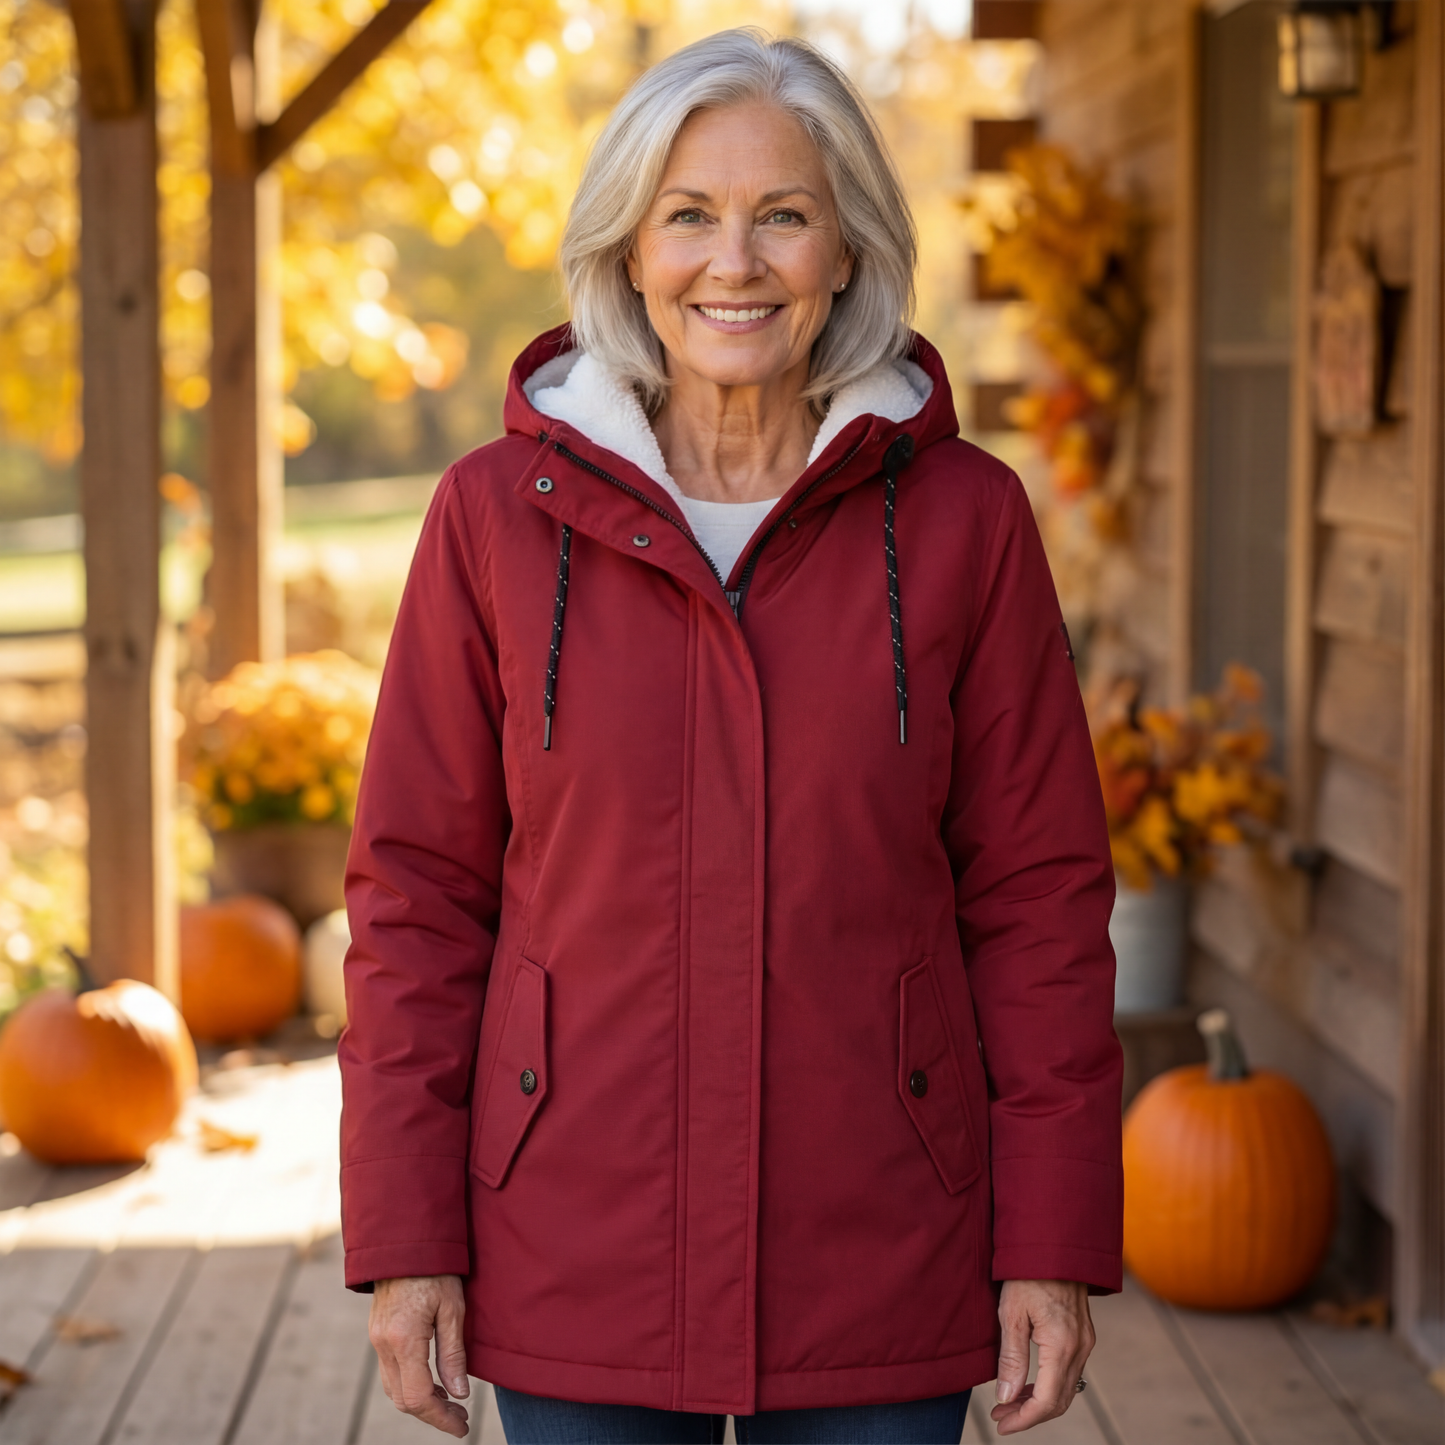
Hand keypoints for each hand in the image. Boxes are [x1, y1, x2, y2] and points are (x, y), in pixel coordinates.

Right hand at [369, 1274, 469, 1436]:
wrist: (404, 1240)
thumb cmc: (435, 1269)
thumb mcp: (453, 1308)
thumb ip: (454, 1354)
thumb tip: (460, 1394)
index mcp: (404, 1339)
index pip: (418, 1398)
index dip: (441, 1418)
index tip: (462, 1426)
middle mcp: (383, 1345)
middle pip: (403, 1400)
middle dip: (432, 1414)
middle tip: (460, 1417)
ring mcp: (376, 1340)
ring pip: (393, 1389)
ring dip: (420, 1402)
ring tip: (450, 1402)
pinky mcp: (377, 1333)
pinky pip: (389, 1372)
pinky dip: (409, 1385)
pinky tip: (432, 1381)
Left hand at [990, 1279, 1094, 1434]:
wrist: (1055, 1241)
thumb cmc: (1027, 1272)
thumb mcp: (1011, 1312)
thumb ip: (1011, 1358)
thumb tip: (1006, 1397)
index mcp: (1062, 1345)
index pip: (1047, 1401)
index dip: (1024, 1419)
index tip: (1002, 1425)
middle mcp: (1080, 1347)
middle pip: (1060, 1401)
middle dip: (1029, 1414)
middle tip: (1001, 1416)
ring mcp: (1085, 1341)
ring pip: (1066, 1388)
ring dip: (1039, 1401)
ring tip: (1009, 1402)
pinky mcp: (1083, 1333)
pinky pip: (1069, 1371)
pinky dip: (1049, 1384)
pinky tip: (1028, 1382)